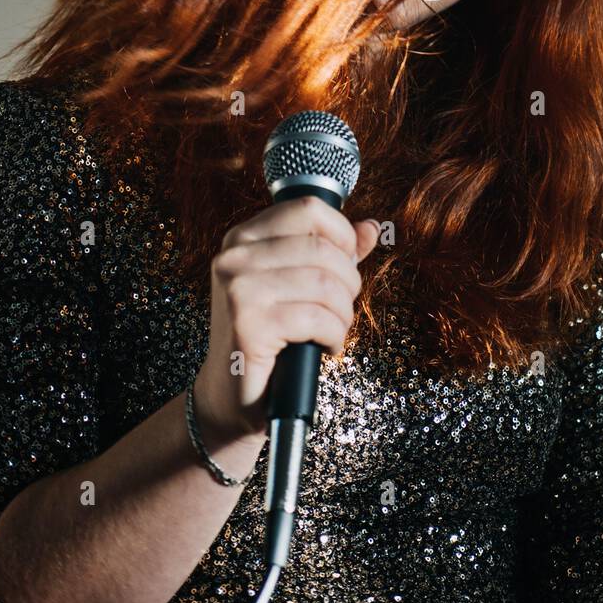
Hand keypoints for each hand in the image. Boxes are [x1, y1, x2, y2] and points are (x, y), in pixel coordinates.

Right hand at [194, 196, 379, 444]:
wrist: (230, 394)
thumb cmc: (269, 337)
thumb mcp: (298, 285)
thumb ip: (333, 252)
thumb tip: (372, 228)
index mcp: (243, 237)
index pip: (307, 209)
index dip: (342, 234)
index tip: (347, 263)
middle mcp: (234, 257)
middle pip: (323, 249)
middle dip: (347, 283)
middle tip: (340, 308)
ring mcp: (238, 290)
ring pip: (325, 284)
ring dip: (343, 314)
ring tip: (333, 330)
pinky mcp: (249, 325)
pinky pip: (318, 318)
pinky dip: (334, 335)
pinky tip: (325, 346)